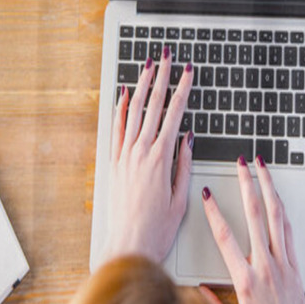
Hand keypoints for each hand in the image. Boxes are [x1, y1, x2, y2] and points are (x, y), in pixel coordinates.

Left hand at [105, 48, 193, 263]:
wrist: (128, 246)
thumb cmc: (156, 228)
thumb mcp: (180, 197)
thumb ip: (184, 164)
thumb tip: (187, 138)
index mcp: (161, 159)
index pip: (176, 114)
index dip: (183, 89)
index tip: (189, 72)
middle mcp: (141, 153)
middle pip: (154, 106)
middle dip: (163, 78)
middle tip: (168, 57)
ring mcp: (125, 157)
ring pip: (135, 112)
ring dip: (142, 87)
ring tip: (148, 67)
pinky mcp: (114, 164)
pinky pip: (117, 129)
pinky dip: (121, 110)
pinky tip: (125, 95)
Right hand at [199, 156, 304, 303]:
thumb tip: (197, 288)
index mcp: (246, 283)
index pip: (225, 238)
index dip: (214, 212)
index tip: (206, 193)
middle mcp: (267, 270)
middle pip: (256, 217)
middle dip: (248, 186)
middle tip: (242, 164)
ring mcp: (285, 268)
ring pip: (278, 220)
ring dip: (271, 191)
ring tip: (265, 170)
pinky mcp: (297, 272)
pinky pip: (290, 236)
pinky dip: (284, 214)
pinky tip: (279, 201)